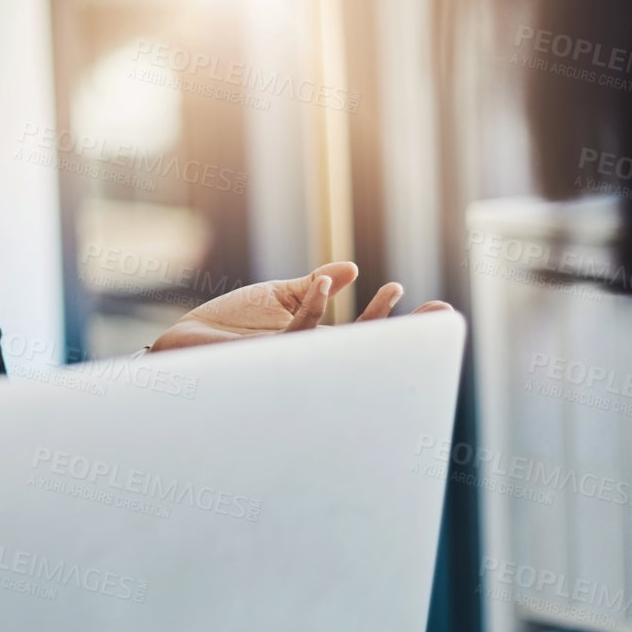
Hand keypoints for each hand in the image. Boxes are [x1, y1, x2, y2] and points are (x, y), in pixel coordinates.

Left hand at [148, 261, 449, 353]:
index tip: (436, 306)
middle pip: (370, 349)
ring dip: (373, 322)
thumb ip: (314, 286)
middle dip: (408, 336)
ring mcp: (298, 363)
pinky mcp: (272, 359)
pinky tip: (327, 282)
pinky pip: (302, 334)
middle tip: (443, 316)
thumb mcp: (280, 298)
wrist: (188, 344)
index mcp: (321, 345)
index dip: (401, 319)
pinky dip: (316, 307)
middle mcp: (316, 360)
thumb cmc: (229, 327)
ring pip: (344, 348)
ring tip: (396, 290)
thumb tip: (350, 269)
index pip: (369, 334)